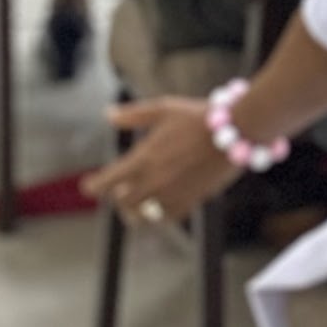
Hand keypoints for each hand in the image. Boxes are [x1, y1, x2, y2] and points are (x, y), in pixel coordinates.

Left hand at [88, 98, 237, 229]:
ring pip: (143, 215)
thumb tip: (108, 114)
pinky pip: (167, 217)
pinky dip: (158, 215)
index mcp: (142, 159)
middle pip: (123, 202)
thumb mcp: (164, 109)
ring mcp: (173, 194)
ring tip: (135, 209)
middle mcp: (154, 181)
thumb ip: (133, 115)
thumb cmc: (199, 116)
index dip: (93, 186)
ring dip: (136, 212)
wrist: (237, 130)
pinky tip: (160, 208)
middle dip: (118, 197)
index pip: (106, 182)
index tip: (89, 186)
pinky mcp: (192, 200)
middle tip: (118, 193)